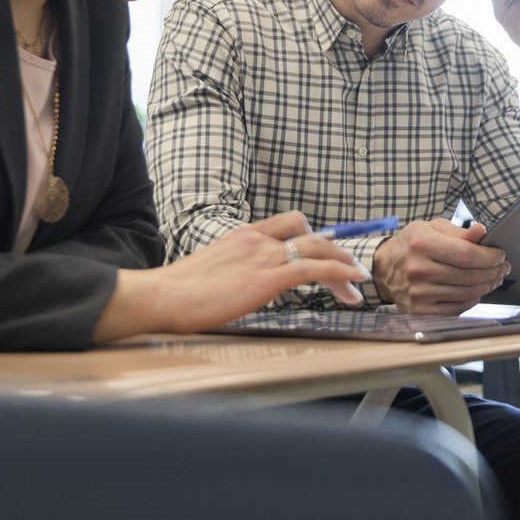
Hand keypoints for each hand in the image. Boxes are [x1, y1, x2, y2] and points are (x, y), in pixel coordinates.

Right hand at [94, 212, 366, 339]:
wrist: (162, 295)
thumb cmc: (178, 292)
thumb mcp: (211, 272)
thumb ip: (233, 272)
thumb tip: (240, 287)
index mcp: (243, 235)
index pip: (288, 224)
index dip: (312, 237)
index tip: (327, 253)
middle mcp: (256, 239)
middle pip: (308, 233)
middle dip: (334, 251)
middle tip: (349, 271)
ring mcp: (263, 255)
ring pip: (318, 249)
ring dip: (343, 265)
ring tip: (357, 282)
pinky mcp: (267, 276)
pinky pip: (314, 269)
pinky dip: (338, 273)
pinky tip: (351, 286)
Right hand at [372, 219, 510, 314]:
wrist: (385, 268)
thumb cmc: (413, 245)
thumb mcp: (431, 228)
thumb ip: (457, 231)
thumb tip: (481, 232)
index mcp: (421, 243)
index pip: (466, 254)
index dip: (489, 256)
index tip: (500, 255)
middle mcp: (418, 269)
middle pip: (469, 275)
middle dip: (493, 272)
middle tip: (503, 268)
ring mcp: (418, 293)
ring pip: (466, 293)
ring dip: (487, 286)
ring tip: (494, 278)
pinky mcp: (419, 310)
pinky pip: (456, 308)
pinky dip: (472, 300)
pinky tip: (477, 291)